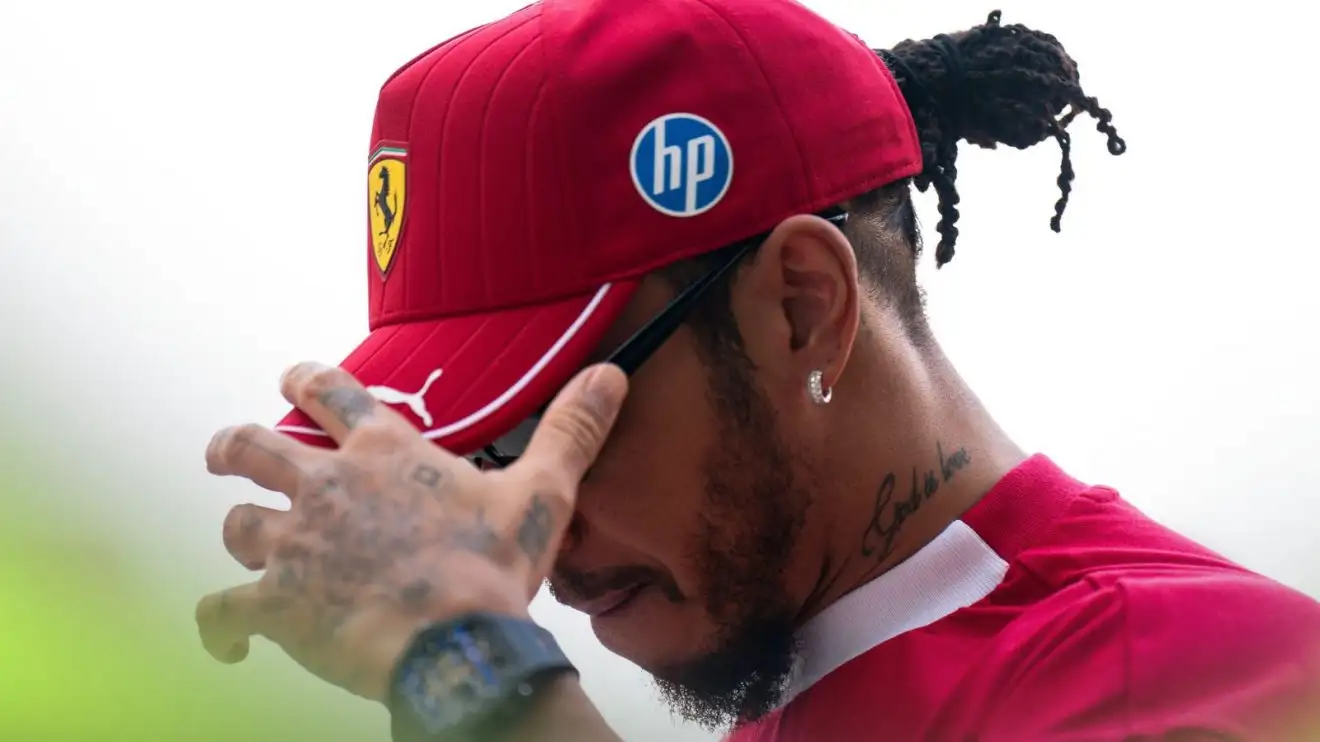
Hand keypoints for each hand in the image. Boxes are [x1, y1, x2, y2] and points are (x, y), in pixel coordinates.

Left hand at [195, 361, 627, 701]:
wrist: (452, 642)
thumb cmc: (491, 567)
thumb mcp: (542, 491)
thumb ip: (571, 429)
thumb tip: (610, 375)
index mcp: (383, 453)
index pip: (329, 392)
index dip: (304, 379)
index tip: (292, 378)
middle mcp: (327, 488)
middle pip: (253, 447)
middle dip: (234, 448)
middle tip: (226, 453)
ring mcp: (295, 545)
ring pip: (239, 526)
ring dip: (244, 534)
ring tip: (250, 546)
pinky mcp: (276, 604)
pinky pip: (221, 610)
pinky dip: (219, 625)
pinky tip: (229, 639)